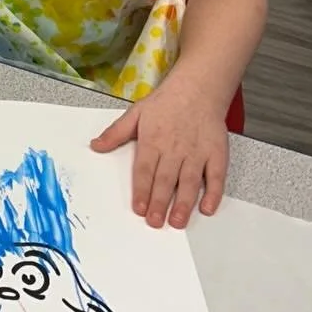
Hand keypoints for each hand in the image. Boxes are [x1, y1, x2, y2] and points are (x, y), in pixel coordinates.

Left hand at [90, 75, 229, 228]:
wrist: (197, 89)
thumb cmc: (165, 103)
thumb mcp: (135, 113)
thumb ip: (115, 133)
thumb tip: (95, 146)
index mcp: (153, 140)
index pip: (145, 170)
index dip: (142, 190)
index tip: (139, 208)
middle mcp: (175, 149)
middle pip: (166, 179)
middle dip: (160, 202)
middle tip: (155, 222)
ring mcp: (197, 152)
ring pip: (190, 182)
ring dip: (184, 204)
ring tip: (177, 222)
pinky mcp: (216, 154)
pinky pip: (216, 177)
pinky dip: (213, 193)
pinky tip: (207, 208)